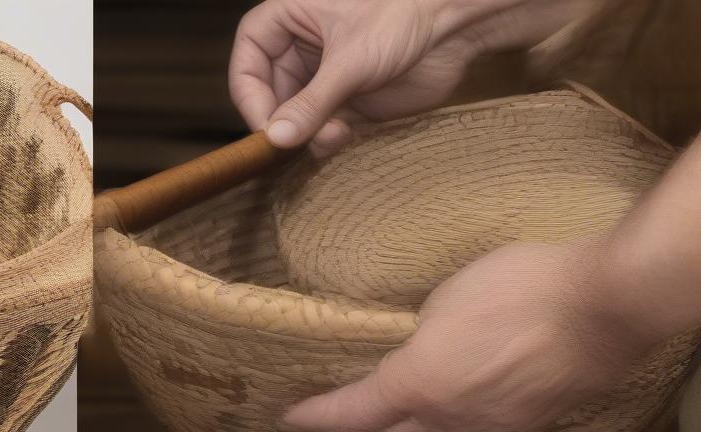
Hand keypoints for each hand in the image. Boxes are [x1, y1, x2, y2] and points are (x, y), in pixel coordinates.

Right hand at [230, 0, 596, 154]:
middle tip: (296, 141)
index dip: (249, 91)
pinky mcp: (345, 102)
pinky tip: (343, 136)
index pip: (249, 54)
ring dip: (306, 135)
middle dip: (282, 120)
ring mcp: (323, 76)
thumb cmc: (404, 14)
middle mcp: (303, 47)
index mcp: (292, 16)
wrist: (457, 26)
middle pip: (267, 92)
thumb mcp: (351, 59)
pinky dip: (325, 140)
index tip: (264, 123)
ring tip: (332, 136)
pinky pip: (319, 129)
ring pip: (293, 117)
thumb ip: (311, 102)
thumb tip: (276, 139)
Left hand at [282, 239, 660, 431]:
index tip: (289, 417)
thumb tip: (416, 350)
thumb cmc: (523, 287)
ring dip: (402, 429)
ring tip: (388, 414)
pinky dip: (443, 427)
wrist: (605, 309)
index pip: (351, 414)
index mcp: (417, 386)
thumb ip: (419, 333)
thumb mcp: (450, 296)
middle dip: (357, 427)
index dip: (316, 417)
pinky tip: (445, 413)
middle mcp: (444, 423)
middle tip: (337, 412)